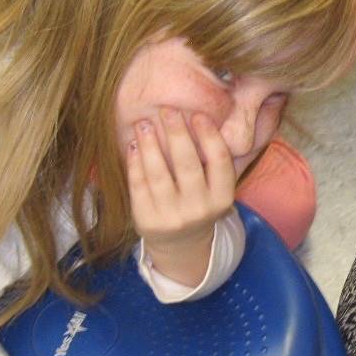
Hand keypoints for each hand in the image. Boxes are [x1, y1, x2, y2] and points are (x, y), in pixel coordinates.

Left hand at [126, 108, 235, 285]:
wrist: (181, 245)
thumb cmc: (198, 204)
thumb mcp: (215, 190)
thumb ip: (211, 161)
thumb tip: (196, 116)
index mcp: (222, 199)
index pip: (219, 161)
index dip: (209, 136)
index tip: (198, 114)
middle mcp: (199, 209)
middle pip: (187, 165)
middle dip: (176, 133)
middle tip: (167, 110)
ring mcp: (171, 217)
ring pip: (159, 174)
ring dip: (150, 145)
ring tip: (144, 124)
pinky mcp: (147, 220)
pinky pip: (139, 186)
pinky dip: (134, 163)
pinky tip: (133, 145)